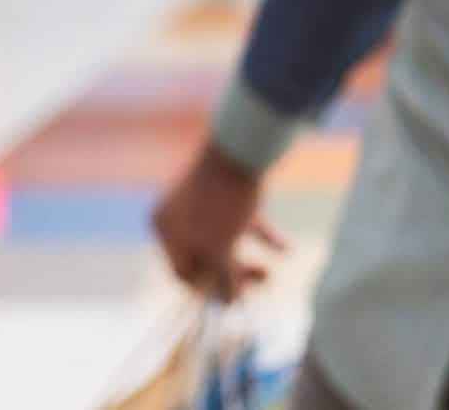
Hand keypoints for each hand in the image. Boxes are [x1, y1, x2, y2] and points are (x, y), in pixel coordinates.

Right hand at [152, 141, 284, 297]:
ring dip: (248, 259)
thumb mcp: (221, 247)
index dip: (207, 290)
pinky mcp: (230, 189)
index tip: (233, 299)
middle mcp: (179, 214)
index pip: (182, 272)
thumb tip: (229, 305)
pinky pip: (242, 221)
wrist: (245, 144)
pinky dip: (261, 235)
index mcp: (164, 226)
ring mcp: (205, 200)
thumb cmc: (225, 199)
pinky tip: (285, 249)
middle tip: (261, 284)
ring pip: (225, 240)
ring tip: (273, 273)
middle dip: (233, 275)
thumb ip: (223, 278)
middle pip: (205, 258)